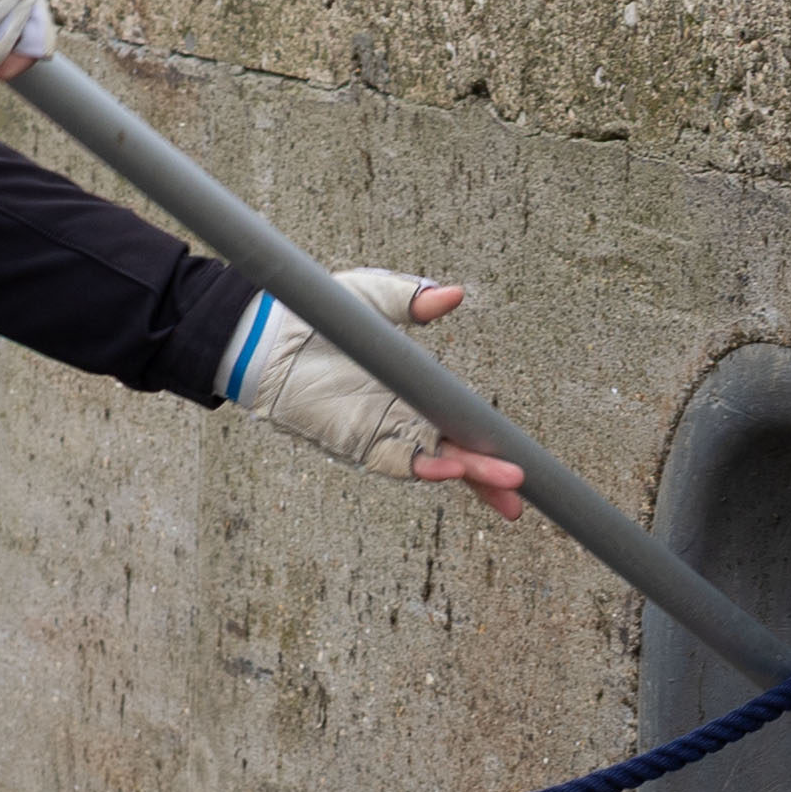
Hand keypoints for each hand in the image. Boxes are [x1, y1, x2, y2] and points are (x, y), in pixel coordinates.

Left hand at [230, 270, 529, 518]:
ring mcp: (379, 432)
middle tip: (523, 496)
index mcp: (413, 393)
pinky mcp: (353, 439)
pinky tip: (451, 469)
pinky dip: (423, 467)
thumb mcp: (376, 300)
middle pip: (455, 456)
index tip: (522, 462)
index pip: (459, 426)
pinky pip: (394, 461)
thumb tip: (453, 295)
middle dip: (490, 478)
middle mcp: (400, 419)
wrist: (267, 331)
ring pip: (433, 463)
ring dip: (469, 475)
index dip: (489, 445)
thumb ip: (414, 300)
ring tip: (505, 485)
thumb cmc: (317, 317)